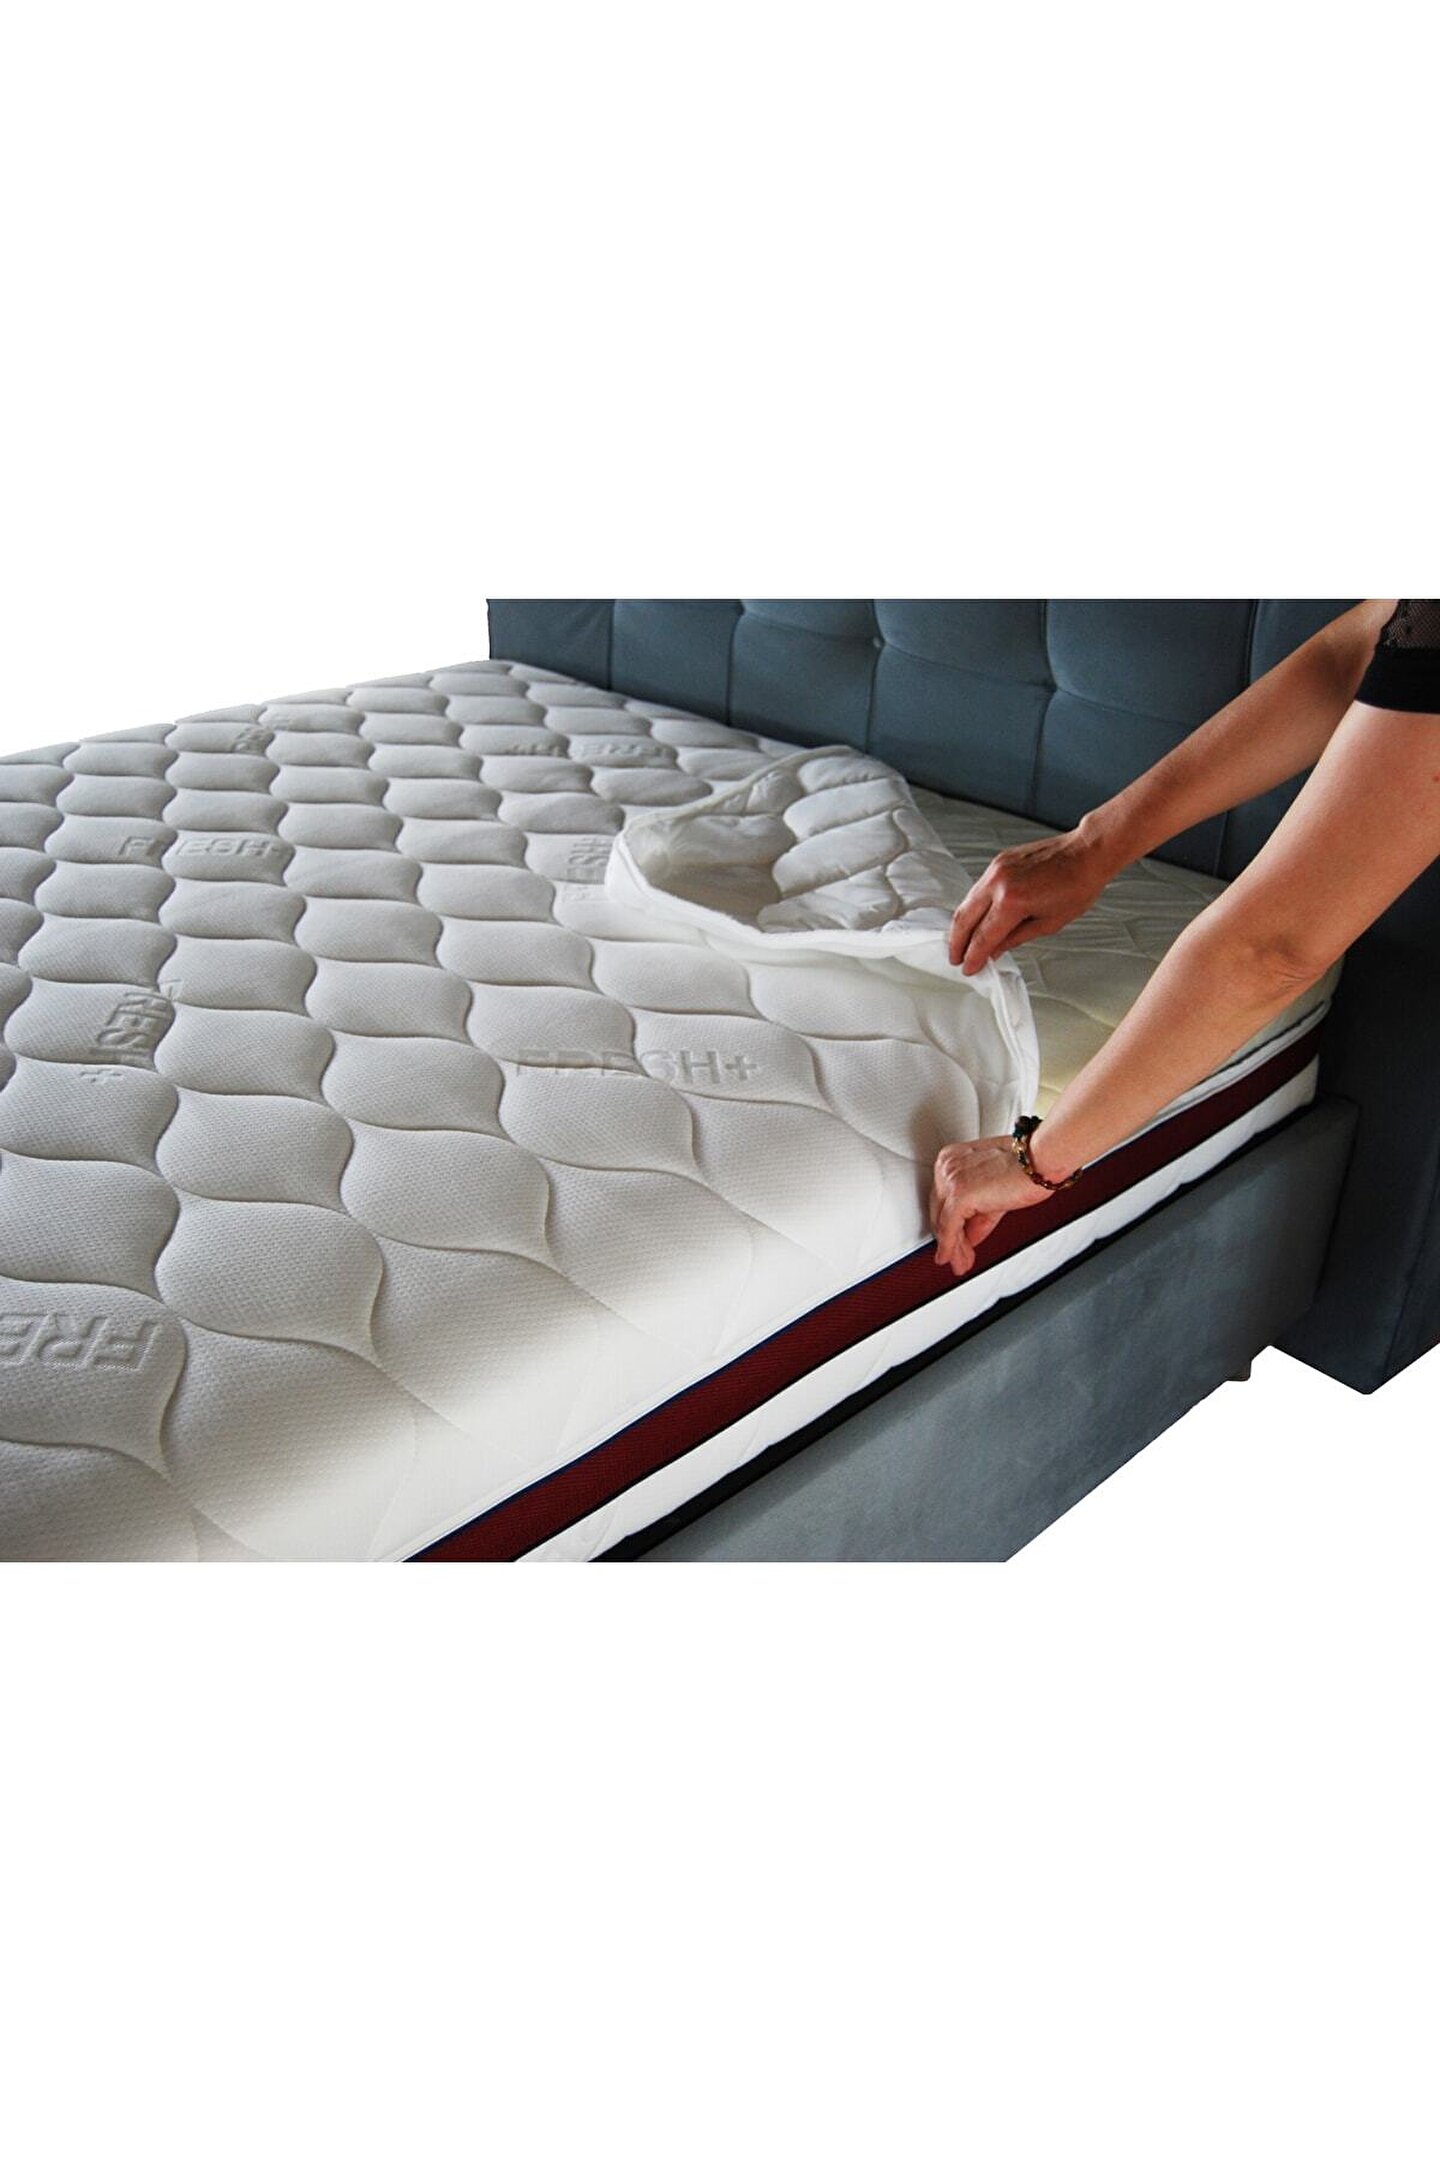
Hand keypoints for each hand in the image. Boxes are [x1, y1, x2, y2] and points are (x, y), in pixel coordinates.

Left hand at [929, 1136, 1052, 1276]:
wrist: (1042, 1159)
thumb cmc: (1028, 1166)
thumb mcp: (995, 1192)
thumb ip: (979, 1213)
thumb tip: (969, 1235)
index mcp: (952, 1158)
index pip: (942, 1199)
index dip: (948, 1224)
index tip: (954, 1242)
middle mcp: (947, 1166)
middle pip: (939, 1211)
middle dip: (950, 1239)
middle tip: (957, 1258)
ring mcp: (951, 1179)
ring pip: (944, 1222)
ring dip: (953, 1248)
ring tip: (960, 1264)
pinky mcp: (960, 1194)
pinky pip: (949, 1227)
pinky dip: (950, 1246)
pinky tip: (950, 1258)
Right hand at [948, 826, 1114, 974]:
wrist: (1087, 852)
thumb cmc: (1077, 885)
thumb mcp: (1049, 923)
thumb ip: (1016, 938)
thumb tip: (995, 950)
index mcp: (1013, 901)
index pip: (984, 937)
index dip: (974, 956)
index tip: (969, 968)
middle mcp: (998, 883)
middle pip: (966, 918)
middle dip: (958, 943)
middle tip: (956, 959)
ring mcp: (996, 869)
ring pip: (968, 902)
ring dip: (962, 925)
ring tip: (962, 942)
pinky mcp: (998, 861)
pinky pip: (978, 888)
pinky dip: (973, 906)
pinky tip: (975, 919)